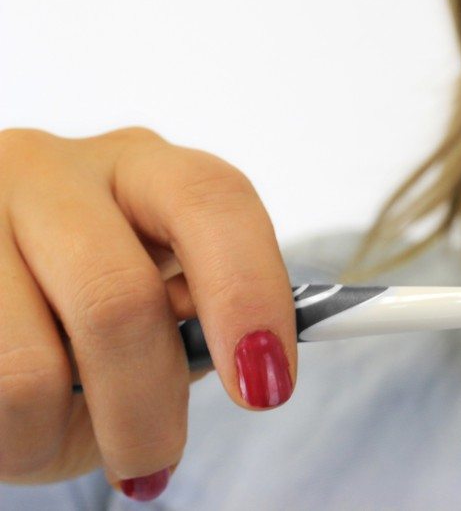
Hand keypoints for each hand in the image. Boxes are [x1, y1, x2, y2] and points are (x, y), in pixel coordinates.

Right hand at [0, 126, 296, 497]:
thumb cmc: (89, 302)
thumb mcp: (155, 292)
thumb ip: (193, 314)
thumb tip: (238, 360)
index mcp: (143, 166)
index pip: (213, 203)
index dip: (249, 295)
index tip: (266, 387)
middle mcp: (53, 171)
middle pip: (117, 299)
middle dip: (147, 407)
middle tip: (155, 463)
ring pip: (27, 371)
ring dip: (55, 439)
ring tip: (61, 437)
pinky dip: (11, 437)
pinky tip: (17, 418)